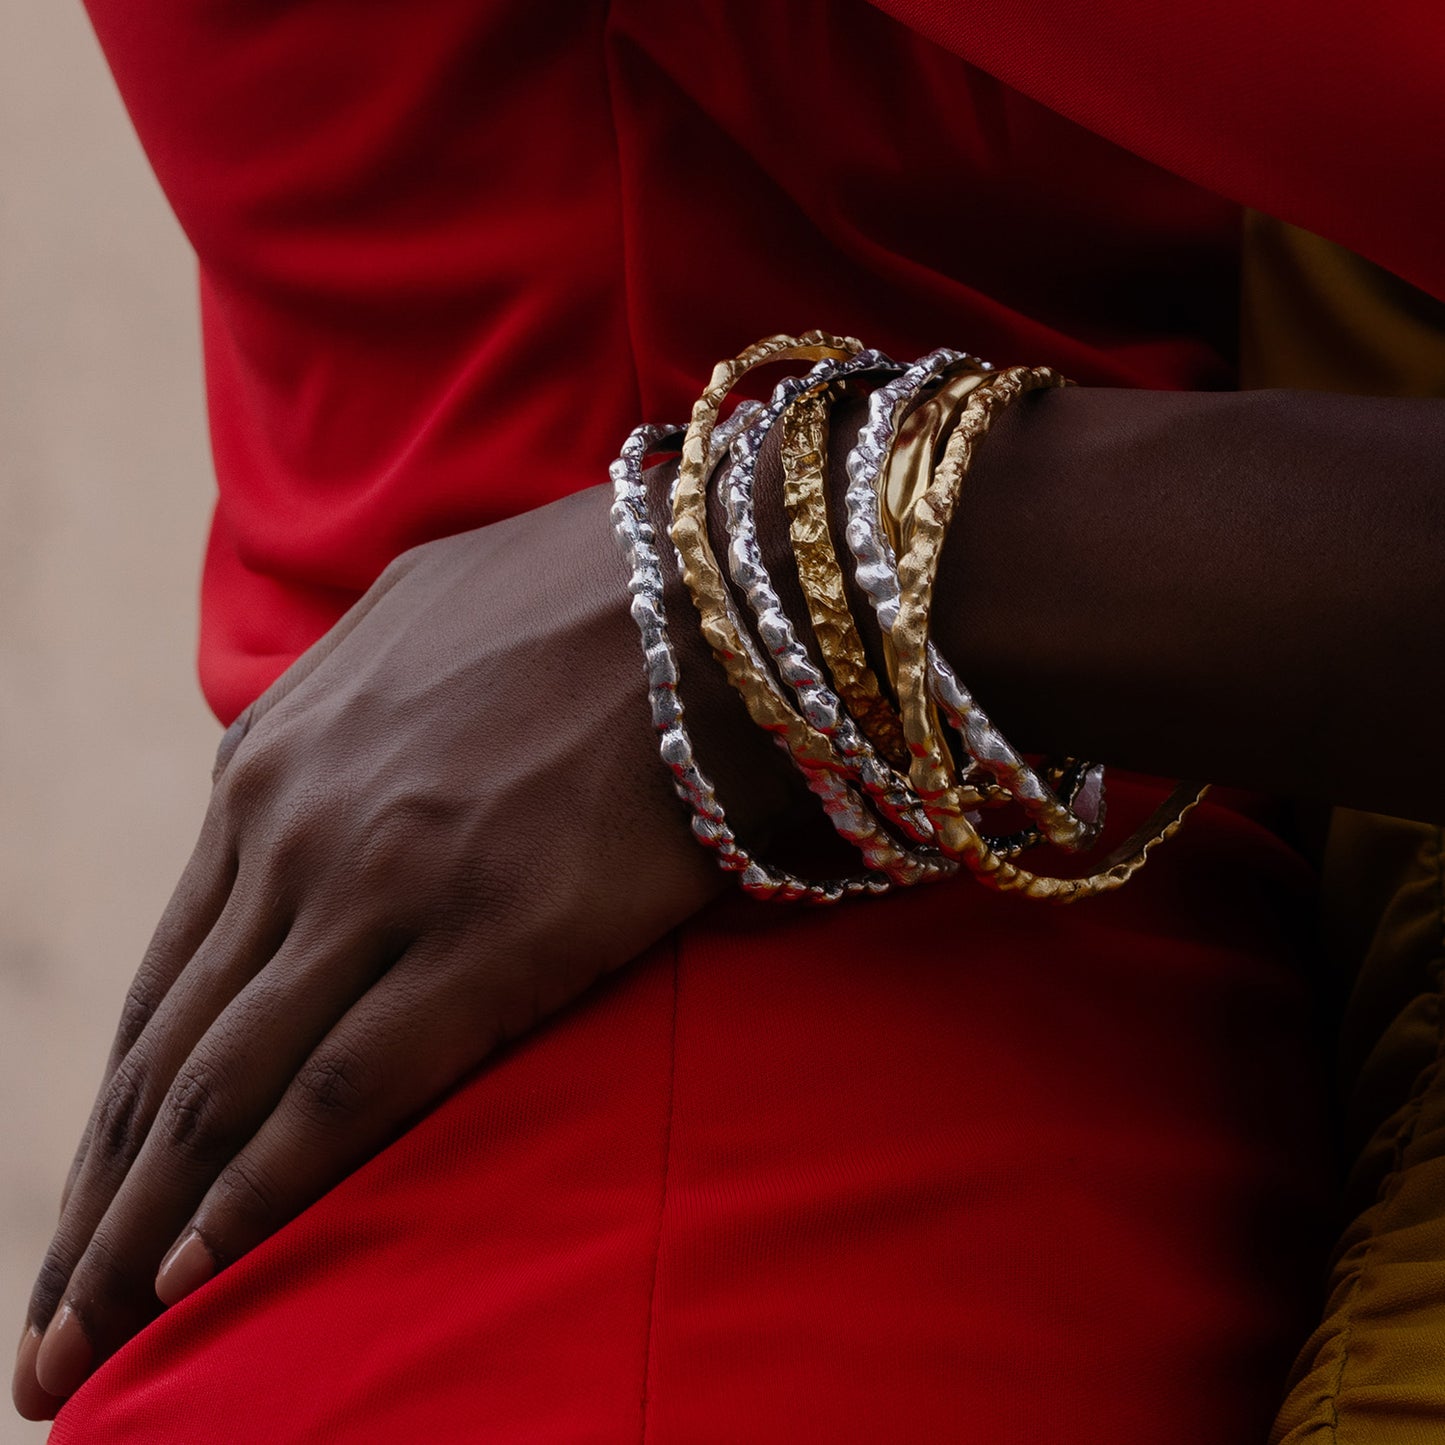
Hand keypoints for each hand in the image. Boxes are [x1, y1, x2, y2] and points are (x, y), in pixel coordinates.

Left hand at [11, 477, 790, 1420]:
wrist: (712, 586)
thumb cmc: (582, 600)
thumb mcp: (409, 625)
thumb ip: (331, 709)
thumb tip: (293, 758)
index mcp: (275, 763)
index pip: (173, 976)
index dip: (120, 1107)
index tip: (95, 1202)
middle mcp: (299, 829)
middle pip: (170, 1053)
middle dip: (99, 1202)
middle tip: (43, 1336)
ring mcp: (385, 884)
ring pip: (223, 1089)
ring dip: (142, 1230)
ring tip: (86, 1348)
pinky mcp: (490, 937)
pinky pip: (341, 1093)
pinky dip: (261, 1193)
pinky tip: (201, 1276)